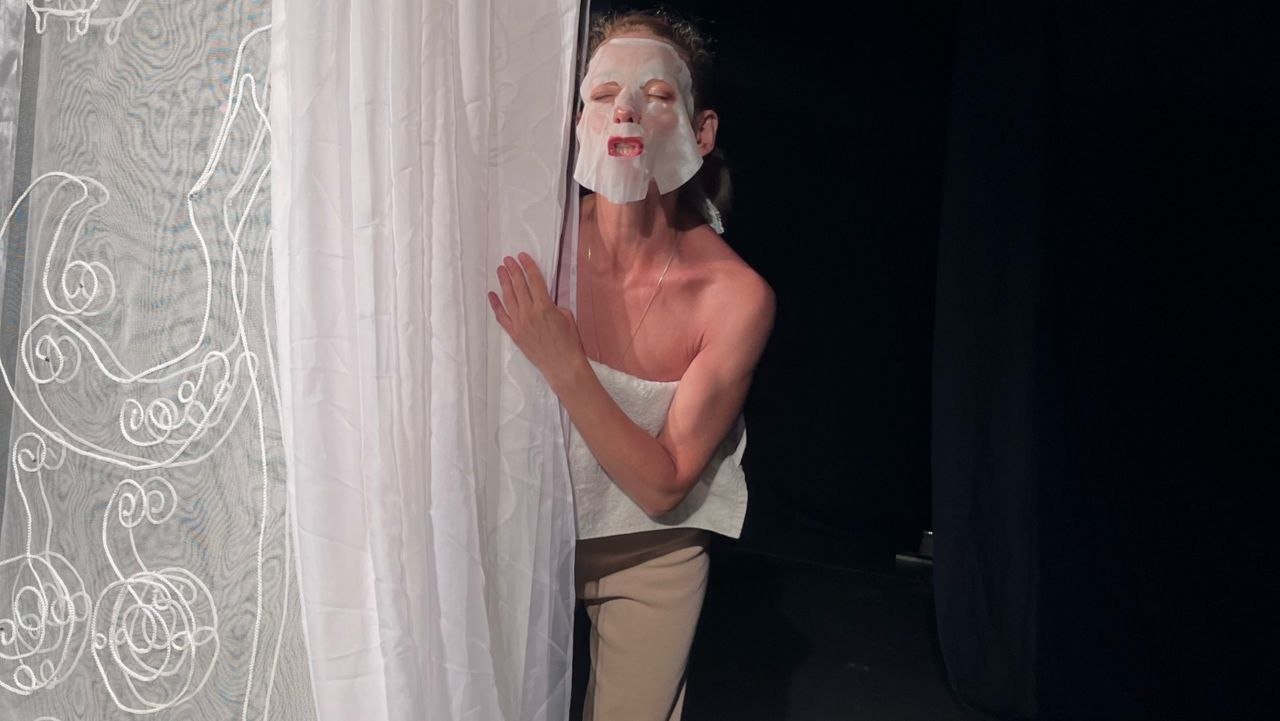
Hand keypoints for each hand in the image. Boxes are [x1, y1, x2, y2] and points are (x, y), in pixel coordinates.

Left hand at [489, 252, 584, 387]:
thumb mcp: (567, 316)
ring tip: (500, 270)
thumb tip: (543, 298)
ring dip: (503, 282)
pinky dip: (496, 305)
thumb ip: (553, 304)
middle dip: (513, 270)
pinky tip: (492, 295)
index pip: (534, 280)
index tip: (522, 256)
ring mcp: (519, 323)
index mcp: (545, 306)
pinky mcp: (514, 333)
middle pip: (518, 286)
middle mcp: (529, 313)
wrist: (562, 365)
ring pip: (508, 298)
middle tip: (507, 259)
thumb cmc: (569, 342)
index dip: (528, 266)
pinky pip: (501, 317)